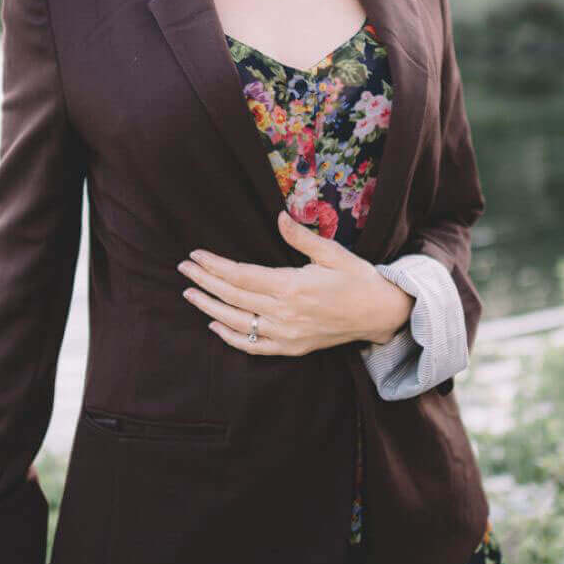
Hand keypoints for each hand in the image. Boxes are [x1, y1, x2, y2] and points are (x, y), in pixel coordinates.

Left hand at [176, 209, 413, 355]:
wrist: (379, 314)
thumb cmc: (357, 279)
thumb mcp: (333, 252)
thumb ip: (301, 237)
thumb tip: (279, 216)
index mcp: (293, 286)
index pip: (241, 275)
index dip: (215, 266)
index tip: (195, 255)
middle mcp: (285, 313)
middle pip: (233, 297)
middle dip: (204, 282)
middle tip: (183, 268)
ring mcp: (287, 333)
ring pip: (237, 322)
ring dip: (209, 308)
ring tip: (189, 293)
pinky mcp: (291, 347)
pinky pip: (254, 346)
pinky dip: (231, 337)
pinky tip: (214, 325)